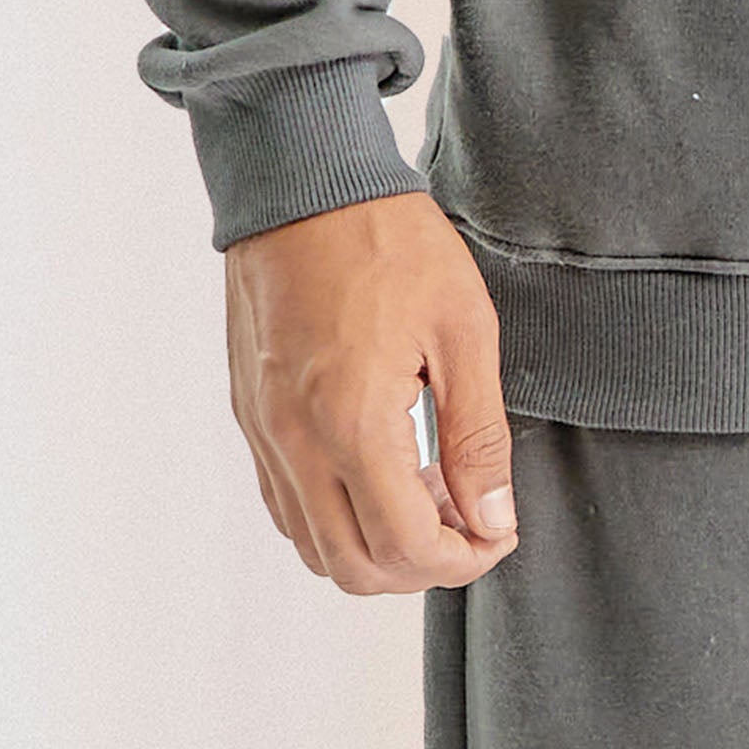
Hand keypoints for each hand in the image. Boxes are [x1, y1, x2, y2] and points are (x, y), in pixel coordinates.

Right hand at [223, 191, 517, 594]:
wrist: (302, 180)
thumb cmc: (386, 239)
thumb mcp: (464, 328)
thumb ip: (478, 436)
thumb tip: (492, 517)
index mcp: (351, 422)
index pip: (405, 547)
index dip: (463, 559)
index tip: (498, 531)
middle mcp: (294, 441)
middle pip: (353, 568)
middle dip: (422, 567)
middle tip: (470, 522)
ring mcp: (263, 432)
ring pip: (312, 546)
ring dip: (376, 547)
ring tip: (430, 496)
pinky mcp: (250, 415)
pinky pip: (286, 503)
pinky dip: (335, 518)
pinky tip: (382, 475)